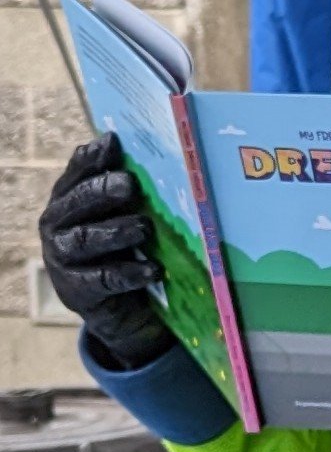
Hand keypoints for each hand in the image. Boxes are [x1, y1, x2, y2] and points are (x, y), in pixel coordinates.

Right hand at [38, 133, 171, 368]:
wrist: (117, 308)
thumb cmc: (119, 249)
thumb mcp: (120, 215)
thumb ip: (122, 188)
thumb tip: (128, 146)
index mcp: (65, 200)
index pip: (75, 174)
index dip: (91, 159)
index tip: (112, 144)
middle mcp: (56, 225)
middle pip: (76, 203)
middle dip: (102, 191)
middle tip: (129, 185)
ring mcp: (61, 259)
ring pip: (86, 240)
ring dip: (117, 232)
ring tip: (144, 228)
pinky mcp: (76, 291)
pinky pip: (104, 279)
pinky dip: (130, 273)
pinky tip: (153, 269)